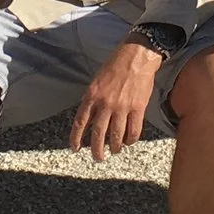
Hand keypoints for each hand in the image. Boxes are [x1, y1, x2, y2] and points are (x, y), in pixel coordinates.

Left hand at [69, 41, 160, 160]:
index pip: (81, 122)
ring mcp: (122, 107)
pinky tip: (129, 142)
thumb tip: (89, 119)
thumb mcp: (97, 80)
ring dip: (115, 147)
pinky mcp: (138, 107)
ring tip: (115, 151)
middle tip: (98, 158)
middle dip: (97, 150)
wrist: (136, 55)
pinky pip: (134, 130)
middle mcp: (105, 103)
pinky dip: (131, 139)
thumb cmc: (115, 65)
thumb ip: (93, 99)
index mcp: (92, 95)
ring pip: (116, 136)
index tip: (75, 148)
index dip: (76, 137)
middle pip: (98, 134)